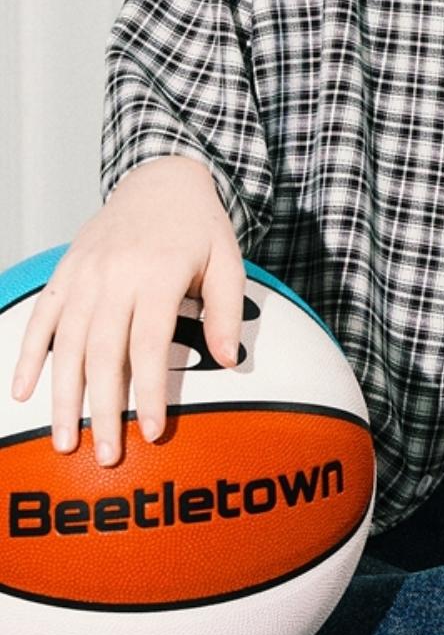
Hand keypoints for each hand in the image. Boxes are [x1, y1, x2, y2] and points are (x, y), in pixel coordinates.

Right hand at [9, 155, 244, 467]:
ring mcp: (85, 274)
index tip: (150, 432)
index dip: (147, 391)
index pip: (149, 344)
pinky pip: (42, 317)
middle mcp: (115, 275)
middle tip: (106, 455)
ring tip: (64, 440)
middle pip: (103, 352)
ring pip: (66, 343)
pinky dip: (28, 355)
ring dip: (62, 395)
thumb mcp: (228, 261)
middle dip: (102, 409)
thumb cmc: (199, 228)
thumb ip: (224, 310)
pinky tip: (23, 392)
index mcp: (159, 273)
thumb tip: (230, 360)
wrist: (161, 178)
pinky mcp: (66, 271)